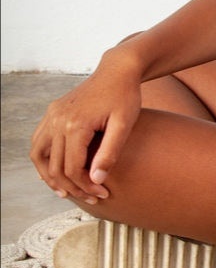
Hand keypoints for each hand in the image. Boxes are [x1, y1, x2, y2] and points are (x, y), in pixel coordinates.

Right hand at [29, 61, 141, 201]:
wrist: (118, 70)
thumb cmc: (125, 96)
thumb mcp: (124, 124)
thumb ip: (110, 153)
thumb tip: (96, 181)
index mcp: (75, 124)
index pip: (73, 168)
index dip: (86, 186)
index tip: (102, 194)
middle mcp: (58, 120)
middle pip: (55, 166)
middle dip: (73, 186)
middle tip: (91, 197)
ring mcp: (52, 115)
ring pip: (39, 156)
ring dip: (50, 176)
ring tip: (67, 191)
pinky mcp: (52, 112)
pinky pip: (39, 142)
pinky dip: (45, 160)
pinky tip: (57, 171)